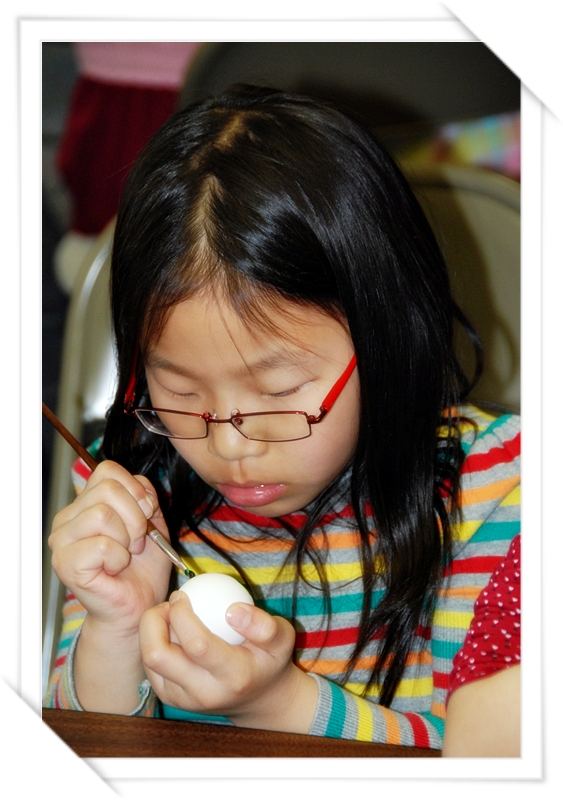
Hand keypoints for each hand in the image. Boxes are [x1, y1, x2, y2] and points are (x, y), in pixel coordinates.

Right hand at [48, 460, 171, 633]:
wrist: (138, 604)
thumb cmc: (143, 566)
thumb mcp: (152, 521)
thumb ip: (145, 496)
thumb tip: (140, 490)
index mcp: (86, 502)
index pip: (107, 470)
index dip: (135, 489)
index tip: (146, 513)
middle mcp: (68, 518)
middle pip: (108, 489)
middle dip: (135, 517)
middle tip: (136, 542)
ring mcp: (62, 540)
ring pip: (102, 514)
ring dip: (127, 538)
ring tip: (125, 555)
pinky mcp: (65, 563)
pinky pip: (101, 545)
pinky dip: (118, 558)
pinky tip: (115, 569)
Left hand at [139, 591, 318, 733]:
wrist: (258, 697)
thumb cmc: (269, 659)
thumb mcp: (281, 638)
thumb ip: (264, 624)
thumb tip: (233, 611)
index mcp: (233, 677)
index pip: (197, 644)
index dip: (181, 614)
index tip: (182, 595)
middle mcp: (204, 693)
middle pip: (157, 655)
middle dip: (154, 620)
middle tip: (170, 603)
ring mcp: (183, 700)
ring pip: (150, 659)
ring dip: (153, 630)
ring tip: (172, 615)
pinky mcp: (170, 699)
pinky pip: (151, 665)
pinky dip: (155, 641)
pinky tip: (173, 631)